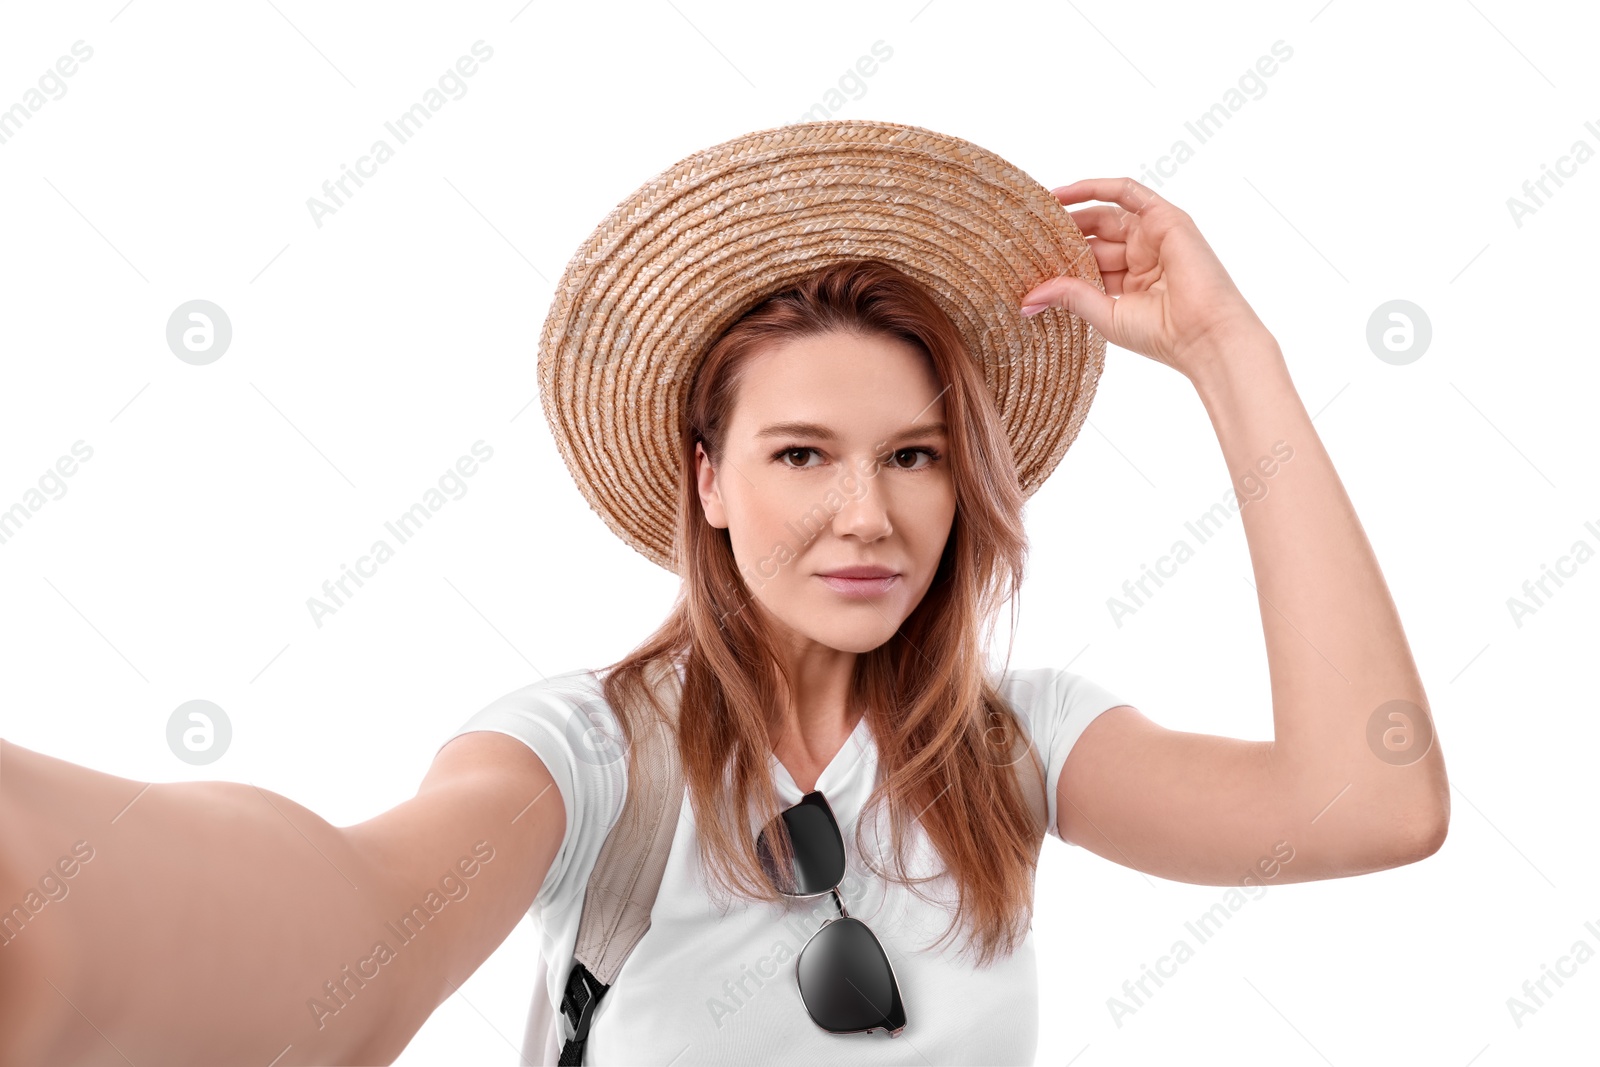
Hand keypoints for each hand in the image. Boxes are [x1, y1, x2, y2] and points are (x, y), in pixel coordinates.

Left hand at [1020, 177, 1275, 383]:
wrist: (1203, 335)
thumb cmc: (1161, 335)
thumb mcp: (1104, 315)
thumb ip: (1069, 296)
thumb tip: (1026, 298)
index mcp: (1128, 284)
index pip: (1086, 262)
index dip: (1057, 258)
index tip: (1022, 259)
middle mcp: (1140, 258)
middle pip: (1092, 237)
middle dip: (1060, 235)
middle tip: (1022, 235)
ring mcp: (1153, 237)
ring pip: (1104, 215)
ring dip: (1071, 213)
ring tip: (1035, 214)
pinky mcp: (1166, 219)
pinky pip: (1127, 192)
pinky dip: (1096, 187)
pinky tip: (1063, 192)